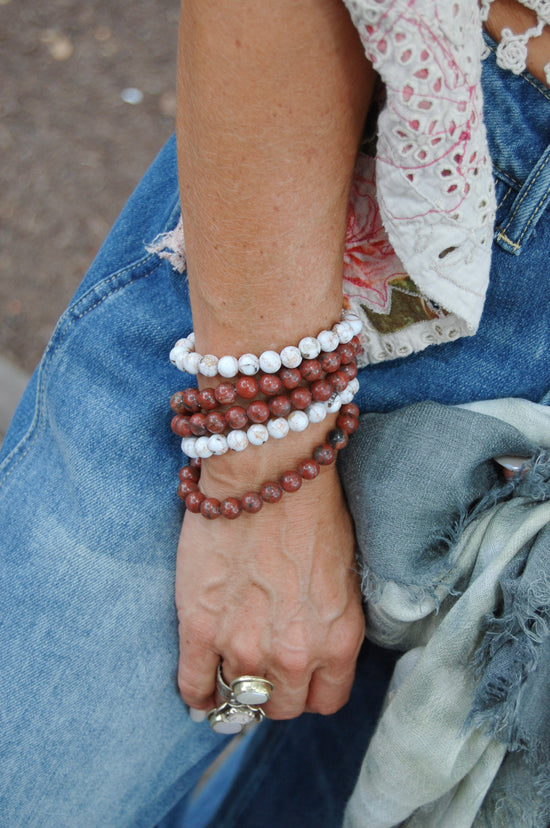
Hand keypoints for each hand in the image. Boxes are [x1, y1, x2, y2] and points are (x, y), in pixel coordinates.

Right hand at [175, 456, 364, 720]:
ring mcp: (245, 646)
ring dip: (236, 688)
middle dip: (276, 690)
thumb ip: (331, 621)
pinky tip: (200, 686)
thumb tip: (312, 641)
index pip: (328, 699)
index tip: (299, 678)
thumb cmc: (310, 510)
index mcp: (338, 640)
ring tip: (229, 674)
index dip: (311, 689)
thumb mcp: (344, 575)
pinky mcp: (201, 629)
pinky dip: (197, 692)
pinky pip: (195, 685)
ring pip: (241, 698)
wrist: (266, 475)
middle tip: (263, 669)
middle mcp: (295, 655)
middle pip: (284, 706)